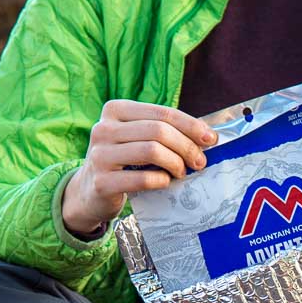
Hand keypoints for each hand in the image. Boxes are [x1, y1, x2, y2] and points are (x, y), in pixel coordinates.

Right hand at [62, 100, 216, 234]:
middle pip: (158, 131)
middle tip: (200, 162)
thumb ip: (165, 132)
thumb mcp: (138, 138)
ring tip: (182, 172)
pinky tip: (165, 182)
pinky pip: (142, 178)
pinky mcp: (102, 182)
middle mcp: (103, 128)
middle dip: (187, 146)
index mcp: (115, 110)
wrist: (91, 192)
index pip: (162, 113)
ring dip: (176, 163)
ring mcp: (99, 155)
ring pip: (151, 150)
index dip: (191, 125)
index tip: (211, 139)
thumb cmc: (125, 162)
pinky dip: (161, 180)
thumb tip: (207, 136)